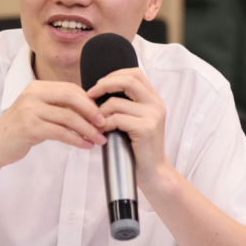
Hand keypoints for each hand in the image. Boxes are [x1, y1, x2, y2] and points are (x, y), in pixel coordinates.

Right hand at [0, 80, 107, 168]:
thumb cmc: (20, 130)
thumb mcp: (38, 112)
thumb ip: (57, 107)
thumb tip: (89, 109)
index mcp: (37, 87)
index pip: (70, 88)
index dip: (89, 100)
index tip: (101, 113)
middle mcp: (32, 94)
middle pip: (71, 98)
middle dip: (91, 111)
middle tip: (104, 124)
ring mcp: (30, 110)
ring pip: (68, 117)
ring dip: (87, 129)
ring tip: (98, 139)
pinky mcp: (29, 127)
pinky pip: (60, 132)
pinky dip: (76, 140)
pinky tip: (84, 146)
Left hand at [86, 68, 168, 184]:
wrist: (152, 172)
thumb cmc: (137, 147)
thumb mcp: (134, 120)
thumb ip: (125, 104)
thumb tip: (97, 90)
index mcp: (154, 99)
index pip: (134, 73)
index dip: (114, 75)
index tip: (98, 85)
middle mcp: (156, 104)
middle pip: (128, 80)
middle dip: (104, 85)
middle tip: (89, 95)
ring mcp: (153, 115)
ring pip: (117, 102)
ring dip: (100, 112)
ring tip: (95, 123)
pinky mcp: (146, 128)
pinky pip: (117, 119)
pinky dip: (105, 124)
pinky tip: (102, 132)